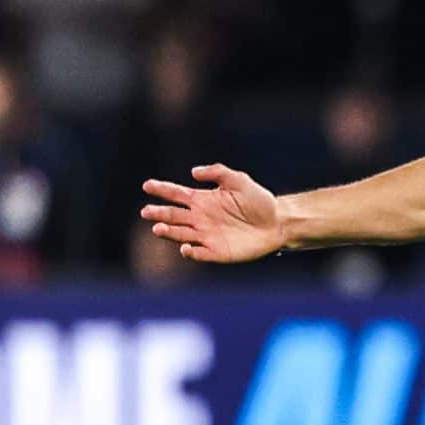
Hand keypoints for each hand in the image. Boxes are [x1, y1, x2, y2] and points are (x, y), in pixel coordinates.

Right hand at [140, 165, 284, 262]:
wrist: (277, 223)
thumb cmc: (259, 201)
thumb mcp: (239, 180)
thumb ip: (217, 172)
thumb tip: (193, 172)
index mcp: (202, 200)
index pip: (176, 194)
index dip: (161, 189)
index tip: (147, 185)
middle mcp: (200, 219)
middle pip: (172, 216)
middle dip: (158, 213)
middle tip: (146, 212)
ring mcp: (207, 236)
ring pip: (181, 234)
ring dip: (168, 232)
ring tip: (158, 229)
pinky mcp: (217, 252)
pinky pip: (199, 253)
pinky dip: (190, 252)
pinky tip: (185, 248)